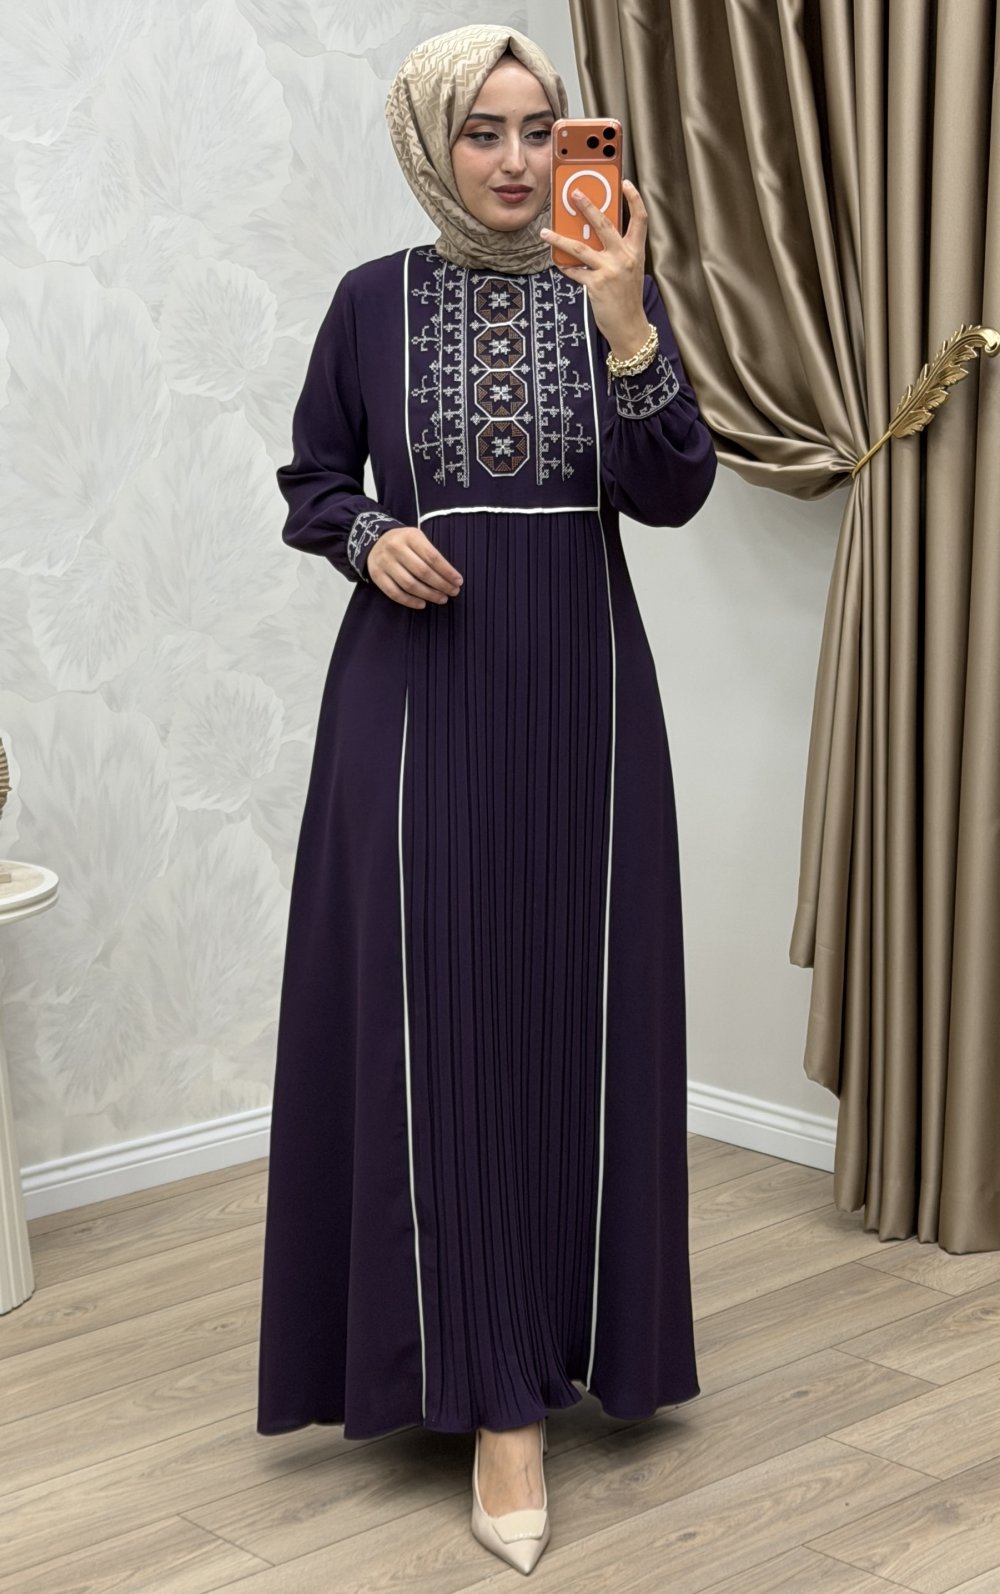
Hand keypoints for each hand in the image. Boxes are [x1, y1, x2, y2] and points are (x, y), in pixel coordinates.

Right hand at [366, 525, 462, 608]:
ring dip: (428, 594)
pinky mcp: (377, 575)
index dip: (447, 571)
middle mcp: (395, 548)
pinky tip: (422, 604)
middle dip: (441, 585)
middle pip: (422, 572)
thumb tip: (450, 576)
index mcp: (410, 536)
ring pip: (409, 584)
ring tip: (441, 599)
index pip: (432, 557)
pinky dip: (410, 601)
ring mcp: (384, 562)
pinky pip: (394, 593)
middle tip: (453, 592)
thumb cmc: (404, 542)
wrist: (374, 540)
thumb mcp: (417, 539)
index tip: (458, 581)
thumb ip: (431, 553)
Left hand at [540, 178, 648, 354]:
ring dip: (560, 238)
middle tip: (574, 193)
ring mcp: (610, 271)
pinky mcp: (596, 285)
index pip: (640, 219)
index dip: (634, 199)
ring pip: (580, 247)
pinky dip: (565, 267)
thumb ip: (616, 252)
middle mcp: (624, 258)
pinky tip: (558, 262)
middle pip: (605, 224)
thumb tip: (591, 236)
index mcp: (636, 252)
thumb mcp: (629, 270)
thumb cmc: (626, 297)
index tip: (625, 183)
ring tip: (545, 231)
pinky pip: (575, 271)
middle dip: (588, 206)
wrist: (629, 327)